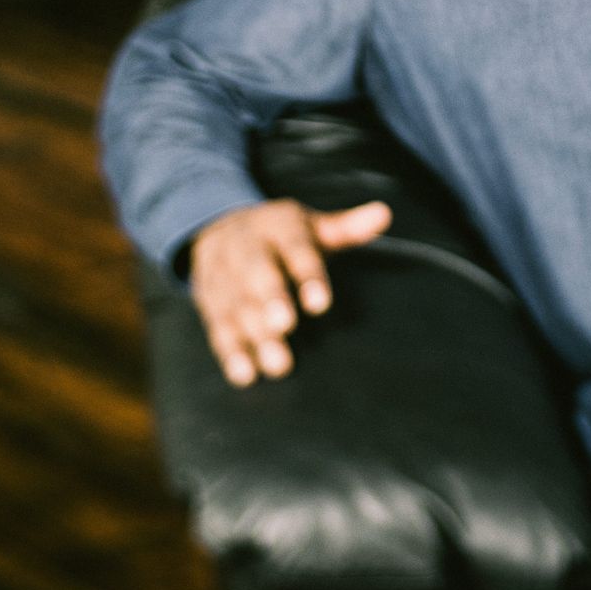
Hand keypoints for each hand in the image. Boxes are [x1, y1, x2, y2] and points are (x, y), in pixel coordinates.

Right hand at [189, 198, 391, 385]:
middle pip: (256, 273)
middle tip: (285, 326)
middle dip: (270, 299)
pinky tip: (245, 374)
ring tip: (278, 365)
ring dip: (254, 334)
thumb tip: (384, 215)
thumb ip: (346, 227)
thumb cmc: (281, 234)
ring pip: (235, 303)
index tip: (320, 304)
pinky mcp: (206, 299)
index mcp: (277, 226)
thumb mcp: (312, 225)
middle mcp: (244, 246)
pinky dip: (229, 351)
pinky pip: (215, 324)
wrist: (217, 225)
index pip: (294, 248)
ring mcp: (221, 272)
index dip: (307, 275)